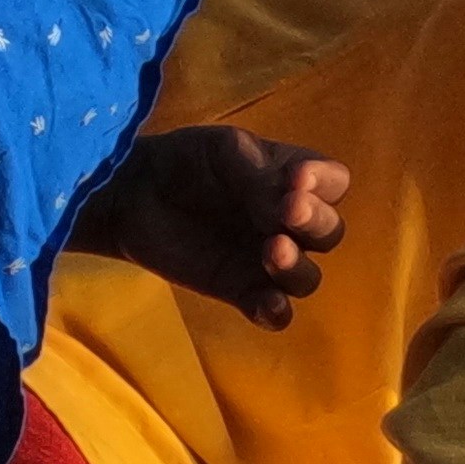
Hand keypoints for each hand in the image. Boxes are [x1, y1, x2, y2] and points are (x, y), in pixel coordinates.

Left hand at [73, 125, 345, 327]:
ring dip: (297, 266)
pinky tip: (267, 302)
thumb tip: (287, 206)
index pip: (334, 183)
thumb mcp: (223, 150)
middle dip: (314, 222)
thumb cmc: (183, 160)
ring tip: (271, 249)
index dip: (323, 183)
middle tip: (287, 210)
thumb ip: (258, 174)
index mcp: (292, 180)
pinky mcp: (241, 291)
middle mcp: (288, 223)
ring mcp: (267, 260)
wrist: (130, 191)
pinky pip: (274, 313)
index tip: (296, 178)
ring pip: (307, 278)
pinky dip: (276, 312)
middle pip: (329, 232)